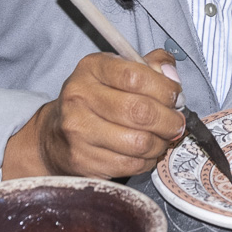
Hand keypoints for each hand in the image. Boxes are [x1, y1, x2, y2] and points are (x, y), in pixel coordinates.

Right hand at [2, 49, 185, 179]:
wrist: (55, 136)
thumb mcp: (116, 72)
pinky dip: (148, 160)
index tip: (176, 97)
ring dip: (161, 143)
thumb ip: (149, 67)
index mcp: (91, 68)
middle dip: (169, 120)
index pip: (135, 76)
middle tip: (177, 123)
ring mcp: (78, 131)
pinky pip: (131, 164)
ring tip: (163, 138)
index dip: (165, 89)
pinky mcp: (83, 160)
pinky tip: (146, 152)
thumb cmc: (95, 100)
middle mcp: (79, 97)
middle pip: (140, 111)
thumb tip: (172, 77)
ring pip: (139, 143)